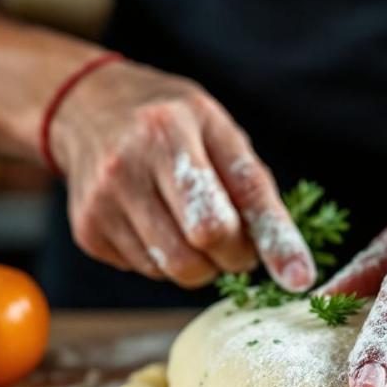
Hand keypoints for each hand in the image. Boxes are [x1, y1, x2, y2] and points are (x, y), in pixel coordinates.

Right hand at [49, 57, 316, 289]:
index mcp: (166, 134)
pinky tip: (159, 220)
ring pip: (173, 271)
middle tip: (235, 236)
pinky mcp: (87, 232)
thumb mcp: (220, 131)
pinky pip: (147, 271)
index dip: (264, 248)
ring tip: (193, 221)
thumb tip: (291, 265)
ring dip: (200, 262)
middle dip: (230, 257)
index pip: (217, 218)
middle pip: (195, 254)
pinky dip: (166, 257)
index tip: (299, 278)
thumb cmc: (172, 120)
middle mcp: (125, 169)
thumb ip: (255, 190)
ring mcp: (100, 204)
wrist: (89, 108)